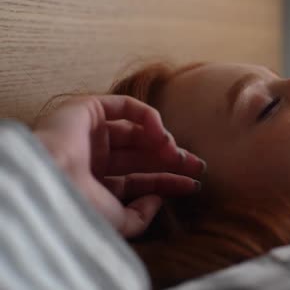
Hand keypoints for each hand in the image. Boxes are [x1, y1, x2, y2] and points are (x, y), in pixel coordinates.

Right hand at [34, 95, 204, 237]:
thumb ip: (140, 216)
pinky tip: (162, 135)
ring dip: (162, 142)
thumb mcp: (118, 223)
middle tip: (199, 166)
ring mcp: (88, 133)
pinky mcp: (87, 109)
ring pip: (137, 132)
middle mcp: (91, 158)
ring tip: (178, 155)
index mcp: (93, 185)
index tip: (193, 185)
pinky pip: (126, 107)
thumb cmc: (81, 206)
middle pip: (142, 156)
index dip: (167, 182)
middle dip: (172, 160)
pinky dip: (149, 116)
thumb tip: (158, 200)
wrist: (51, 181)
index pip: (139, 181)